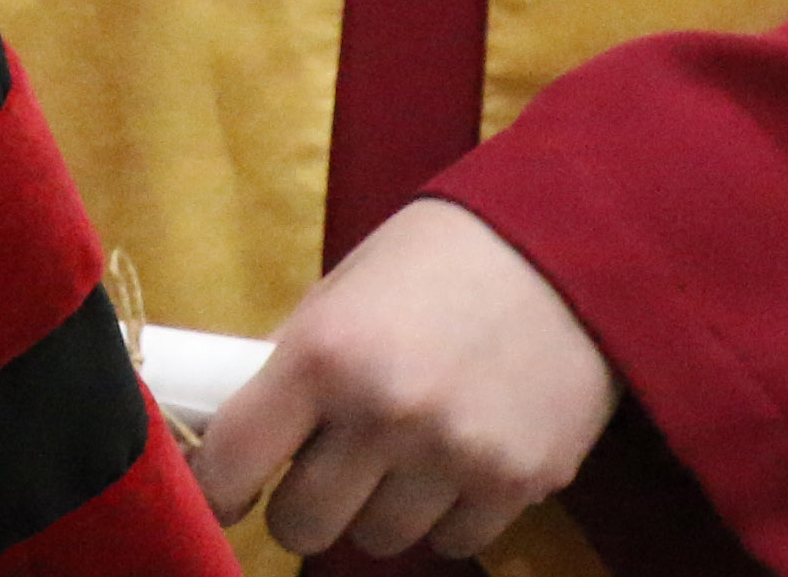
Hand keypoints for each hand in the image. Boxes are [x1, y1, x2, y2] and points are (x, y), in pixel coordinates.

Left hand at [195, 198, 619, 561]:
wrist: (568, 246)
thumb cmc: (439, 257)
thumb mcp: (346, 291)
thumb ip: (298, 365)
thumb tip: (243, 435)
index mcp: (324, 352)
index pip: (233, 462)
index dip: (219, 486)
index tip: (227, 491)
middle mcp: (383, 414)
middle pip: (301, 524)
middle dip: (303, 503)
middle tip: (323, 470)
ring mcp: (452, 457)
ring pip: (376, 539)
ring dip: (378, 507)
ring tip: (404, 449)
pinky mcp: (516, 485)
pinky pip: (451, 542)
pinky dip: (445, 513)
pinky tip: (459, 455)